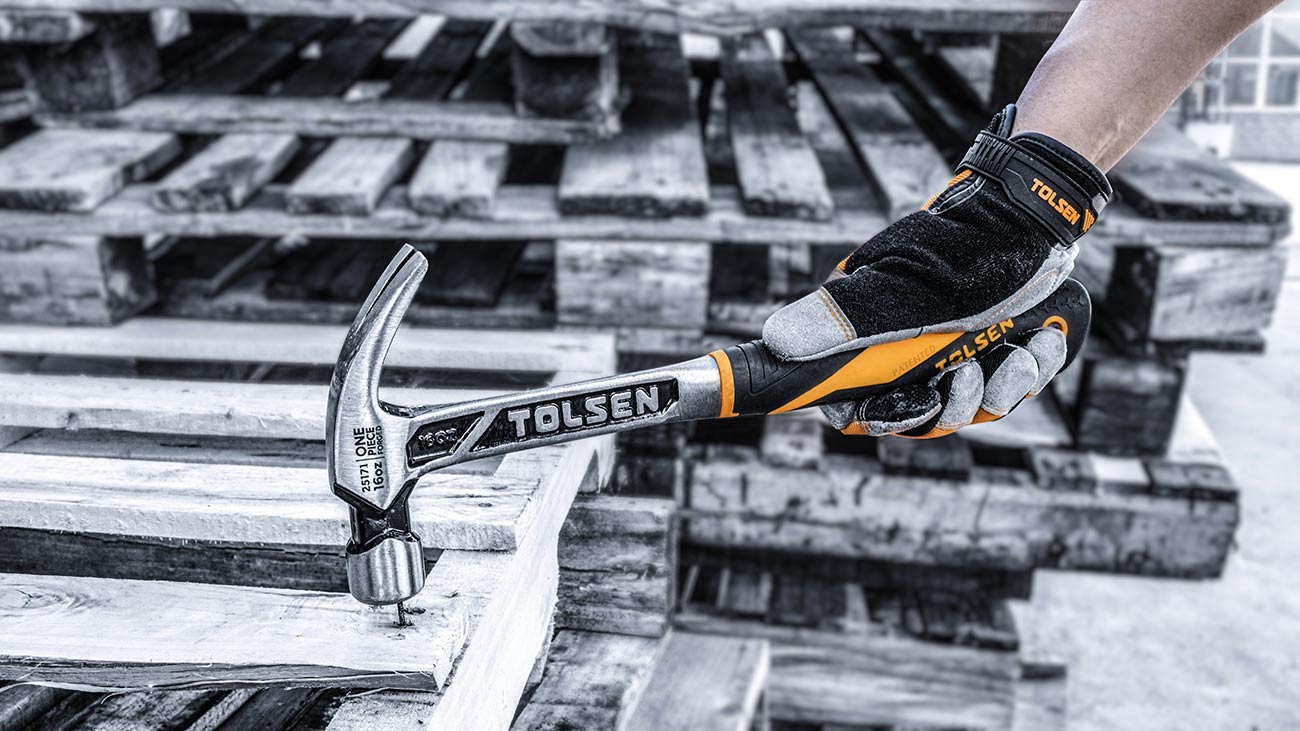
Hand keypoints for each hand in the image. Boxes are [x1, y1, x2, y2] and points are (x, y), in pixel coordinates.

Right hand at [762, 104, 1110, 437]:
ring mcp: (953, 351)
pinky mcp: (996, 348)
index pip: (852, 402)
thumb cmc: (959, 243)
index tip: (908, 404)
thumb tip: (775, 341)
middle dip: (951, 406)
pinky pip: (1009, 387)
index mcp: (867, 337)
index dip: (876, 416)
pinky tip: (1044, 338)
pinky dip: (1030, 369)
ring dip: (999, 388)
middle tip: (968, 372)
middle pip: (916, 415)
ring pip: (968, 408)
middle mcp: (907, 351)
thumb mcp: (897, 283)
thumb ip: (840, 318)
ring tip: (1018, 350)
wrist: (1031, 213)